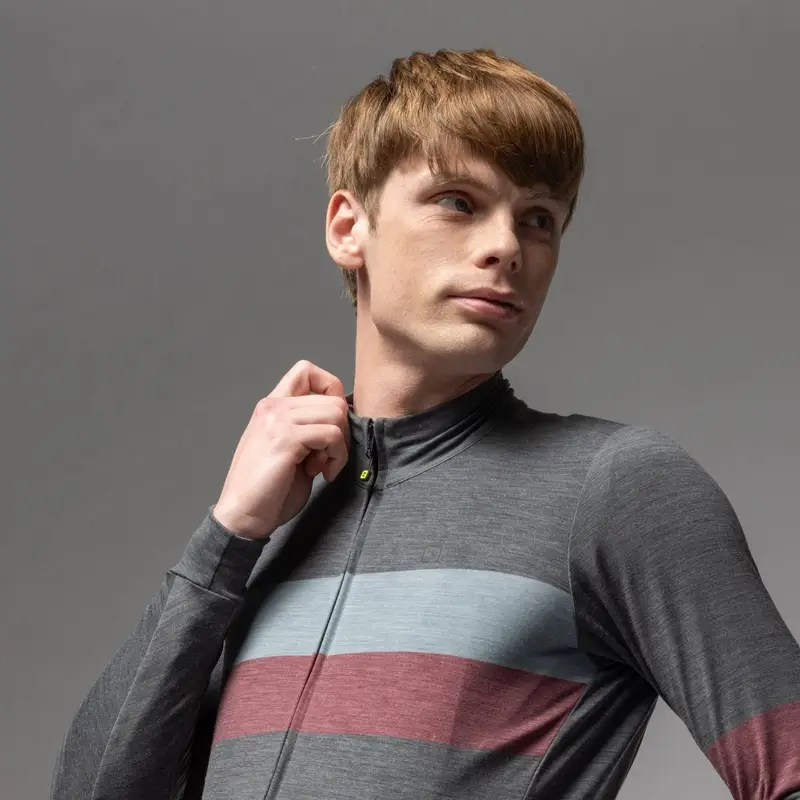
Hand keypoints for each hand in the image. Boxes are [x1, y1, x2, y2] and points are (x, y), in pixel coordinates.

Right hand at [212, 360, 350, 538]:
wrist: (242, 516)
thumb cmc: (268, 490)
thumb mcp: (291, 449)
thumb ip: (309, 429)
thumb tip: (341, 421)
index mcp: (272, 406)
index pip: (307, 370)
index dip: (331, 391)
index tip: (330, 425)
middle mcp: (273, 407)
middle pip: (332, 397)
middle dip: (341, 429)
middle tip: (326, 457)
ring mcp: (277, 420)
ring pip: (336, 413)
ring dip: (339, 445)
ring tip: (321, 466)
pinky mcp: (285, 439)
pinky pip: (332, 435)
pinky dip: (336, 457)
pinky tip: (322, 474)